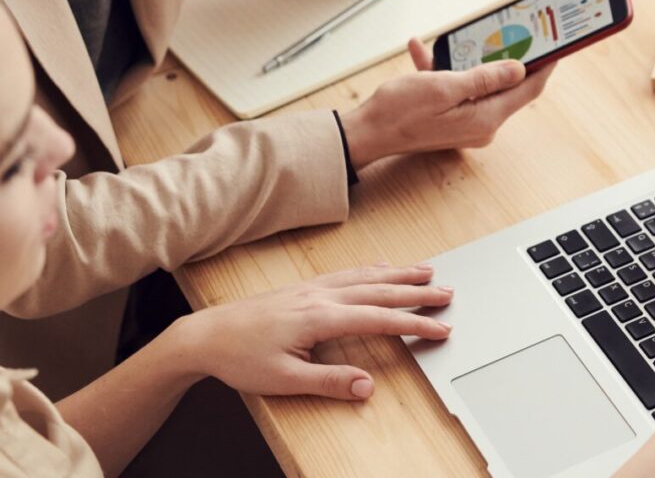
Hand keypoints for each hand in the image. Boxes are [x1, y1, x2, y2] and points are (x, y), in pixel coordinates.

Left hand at [168, 264, 452, 400]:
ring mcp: (313, 288)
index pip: (380, 319)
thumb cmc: (240, 358)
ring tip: (428, 271)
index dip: (414, 324)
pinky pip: (347, 273)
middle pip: (381, 290)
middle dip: (418, 291)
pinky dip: (372, 269)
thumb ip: (329, 382)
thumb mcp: (284, 380)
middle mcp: (321, 296)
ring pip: (367, 276)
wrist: (205, 335)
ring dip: (400, 273)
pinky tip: (381, 267)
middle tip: (448, 293)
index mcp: (320, 318)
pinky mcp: (304, 288)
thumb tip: (368, 386)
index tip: (441, 327)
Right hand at [339, 39, 555, 167]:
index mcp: (486, 118)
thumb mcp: (445, 87)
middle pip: (508, 86)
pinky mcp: (451, 118)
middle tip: (512, 29)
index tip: (556, 45)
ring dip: (468, 60)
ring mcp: (466, 122)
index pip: (528, 89)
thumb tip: (520, 69)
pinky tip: (423, 50)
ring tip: (458, 37)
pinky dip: (444, 69)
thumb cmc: (399, 112)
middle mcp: (482, 124)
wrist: (365, 133)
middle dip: (507, 55)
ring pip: (480, 83)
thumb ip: (485, 78)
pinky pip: (456, 89)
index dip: (545, 65)